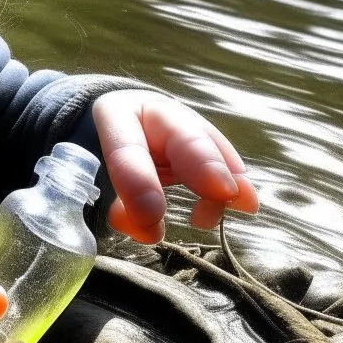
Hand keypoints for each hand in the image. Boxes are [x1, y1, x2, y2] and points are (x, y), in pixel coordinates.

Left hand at [92, 91, 258, 243]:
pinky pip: (224, 156)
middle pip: (182, 134)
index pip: (125, 147)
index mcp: (116, 114)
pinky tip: (246, 202)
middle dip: (202, 164)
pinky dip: (236, 179)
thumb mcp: (96, 178)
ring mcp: (185, 122)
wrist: (120, 127)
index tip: (152, 215)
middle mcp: (155, 111)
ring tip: (242, 204)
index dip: (139, 180)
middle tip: (221, 192)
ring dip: (227, 176)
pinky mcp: (205, 138)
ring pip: (210, 144)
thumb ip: (118, 205)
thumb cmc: (101, 157)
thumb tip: (147, 231)